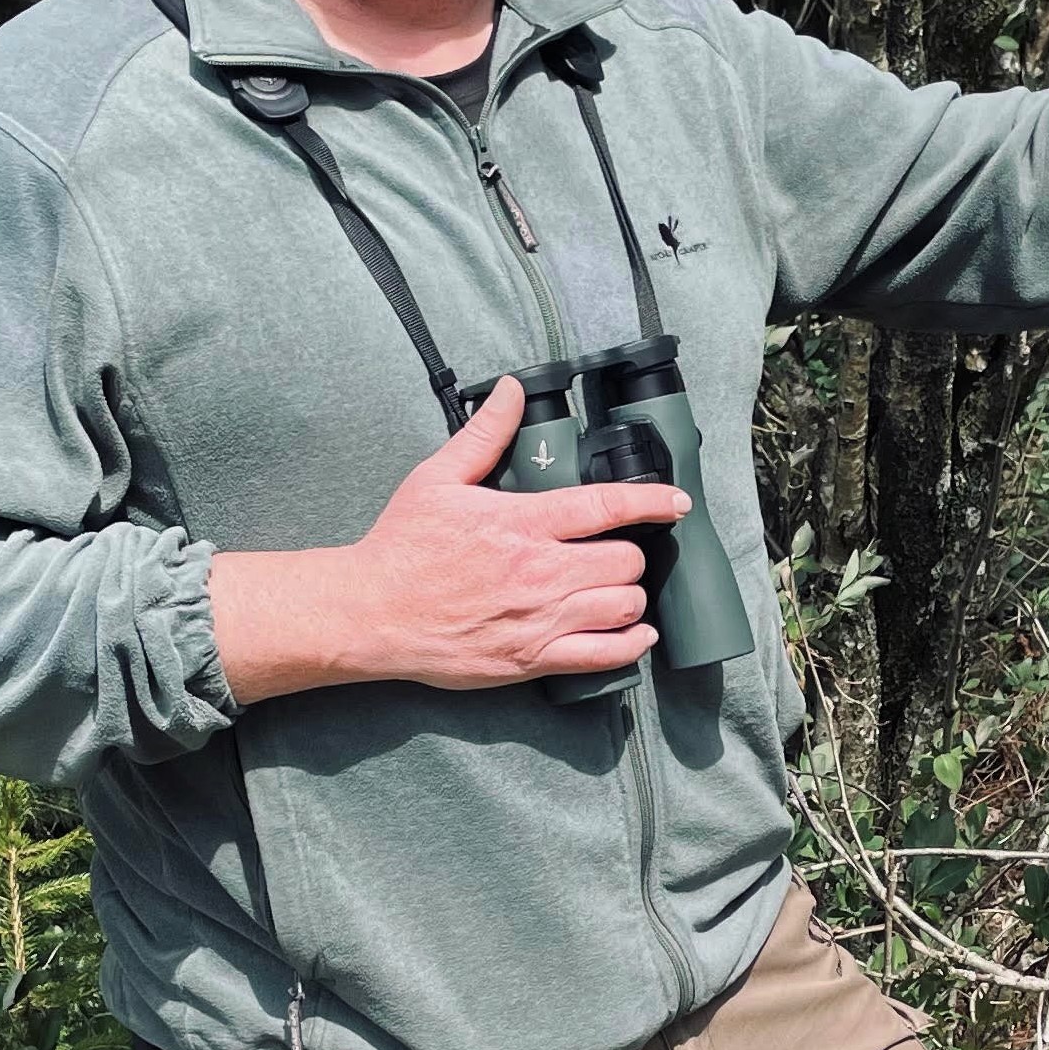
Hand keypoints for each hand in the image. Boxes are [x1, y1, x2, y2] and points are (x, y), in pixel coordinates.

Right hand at [210, 377, 689, 703]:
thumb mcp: (437, 479)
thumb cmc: (402, 547)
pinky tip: (634, 633)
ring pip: (624, 606)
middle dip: (629, 555)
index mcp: (523, 522)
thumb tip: (513, 390)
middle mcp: (541, 571)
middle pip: (625, 561)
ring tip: (616, 589)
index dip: (652, 502)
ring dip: (629, 596)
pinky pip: (605, 655)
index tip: (677, 502)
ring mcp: (541, 619)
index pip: (606, 507)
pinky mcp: (534, 659)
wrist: (372, 614)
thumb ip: (484, 435)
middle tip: (615, 553)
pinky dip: (630, 644)